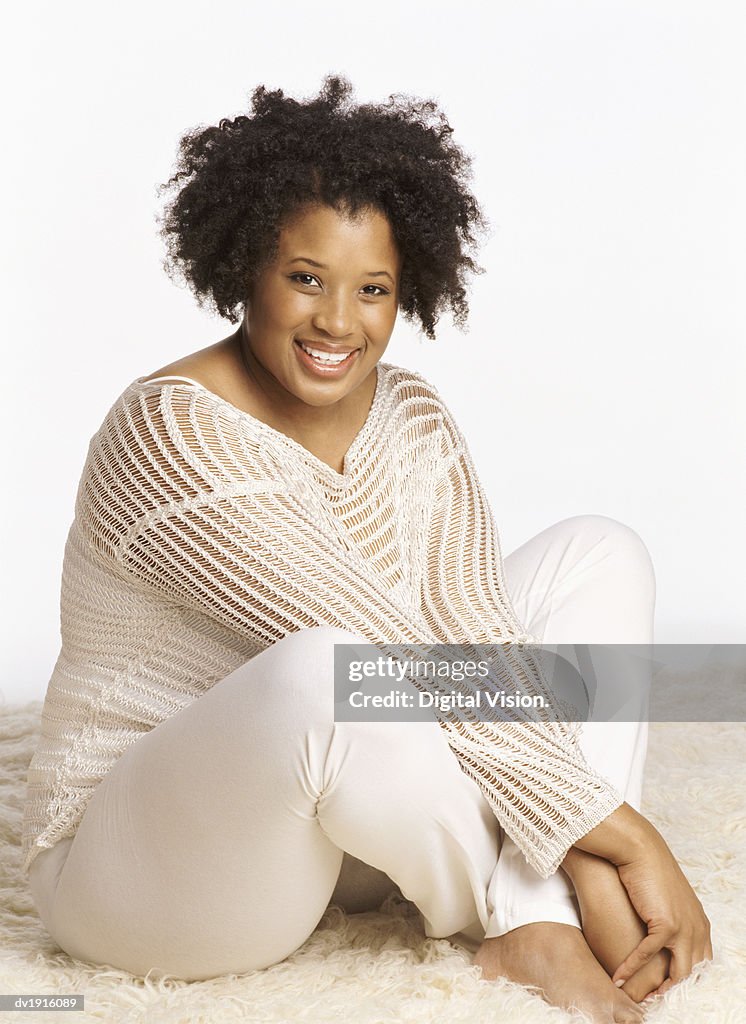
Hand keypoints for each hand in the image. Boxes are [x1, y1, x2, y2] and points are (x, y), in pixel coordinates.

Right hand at [574, 803, 712, 993]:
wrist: (638, 847)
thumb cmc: (646, 871)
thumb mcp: (665, 899)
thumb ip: (667, 920)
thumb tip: (656, 937)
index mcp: (700, 923)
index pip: (700, 963)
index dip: (684, 981)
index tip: (663, 992)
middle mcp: (697, 928)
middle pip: (691, 974)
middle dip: (673, 992)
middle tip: (651, 1002)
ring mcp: (684, 928)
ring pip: (676, 974)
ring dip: (656, 990)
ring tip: (638, 999)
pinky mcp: (665, 924)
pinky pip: (648, 956)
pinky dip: (631, 969)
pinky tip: (617, 978)